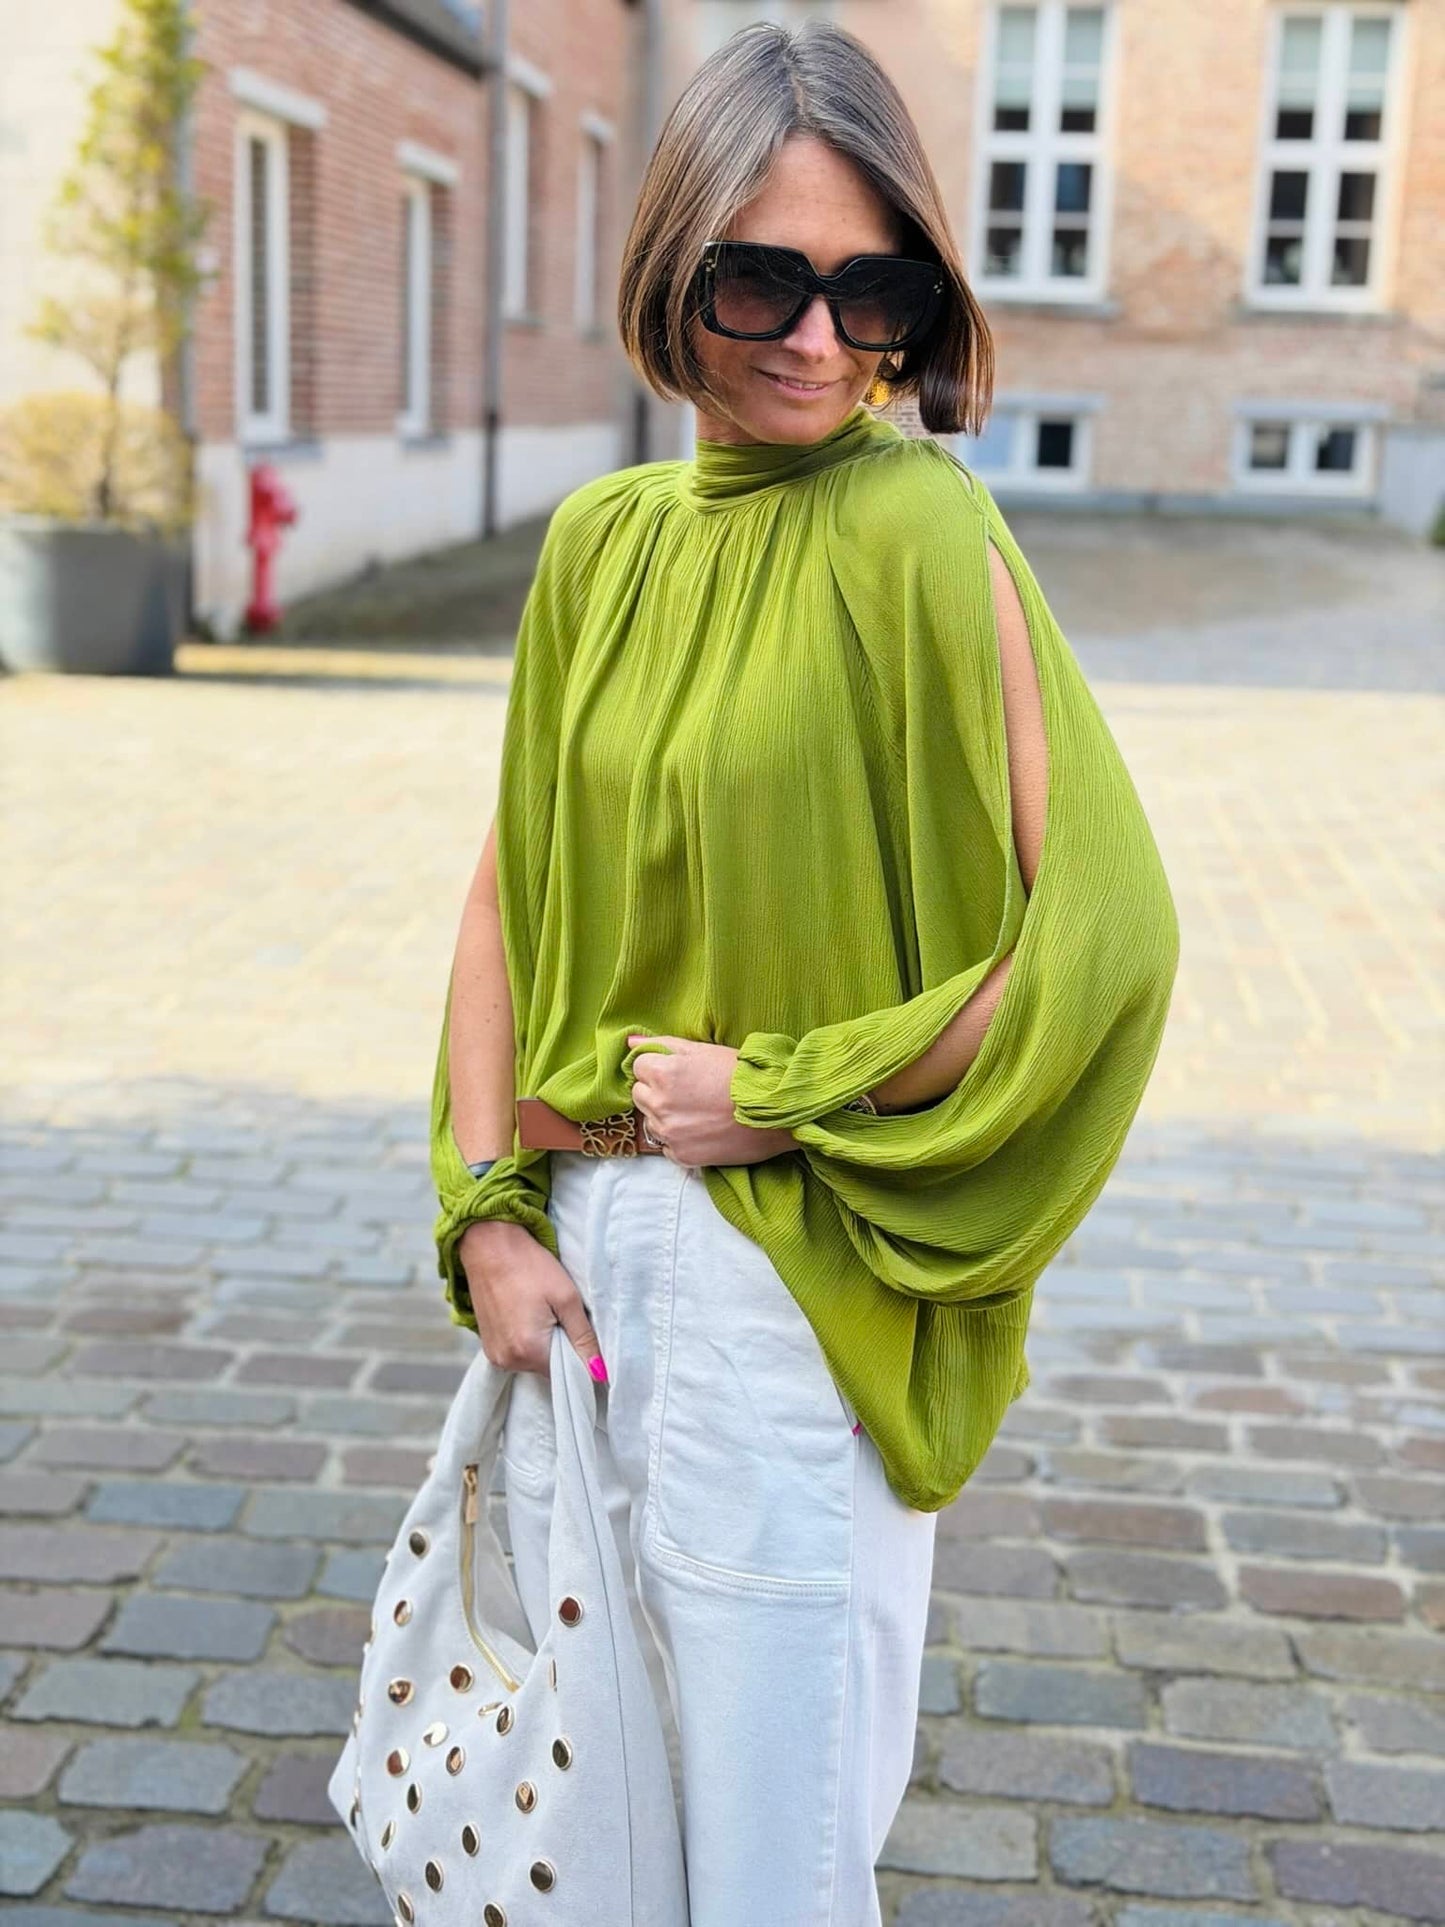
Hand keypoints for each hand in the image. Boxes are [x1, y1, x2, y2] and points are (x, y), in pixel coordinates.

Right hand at [457, 1219, 605, 1382]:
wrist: (488, 1244)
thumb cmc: (529, 1266)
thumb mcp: (566, 1298)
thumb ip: (584, 1338)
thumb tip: (600, 1372)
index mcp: (528, 1351)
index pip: (567, 1374)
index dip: (580, 1357)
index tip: (581, 1334)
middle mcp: (507, 1361)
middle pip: (549, 1368)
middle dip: (561, 1347)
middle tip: (560, 1314)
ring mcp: (494, 1355)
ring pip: (533, 1361)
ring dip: (543, 1343)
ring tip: (541, 1310)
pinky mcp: (487, 1345)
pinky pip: (517, 1353)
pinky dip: (527, 1339)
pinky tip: (526, 1312)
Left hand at [626, 1033, 794, 1166]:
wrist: (775, 1112)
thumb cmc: (743, 1075)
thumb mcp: (704, 1050)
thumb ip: (664, 1045)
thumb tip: (630, 1041)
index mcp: (663, 1074)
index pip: (638, 1067)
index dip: (659, 1067)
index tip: (680, 1072)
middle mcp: (660, 1105)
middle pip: (640, 1094)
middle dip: (657, 1091)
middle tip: (689, 1091)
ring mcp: (669, 1133)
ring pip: (652, 1121)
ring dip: (666, 1116)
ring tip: (698, 1112)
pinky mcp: (681, 1156)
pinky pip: (667, 1146)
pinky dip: (679, 1139)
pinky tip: (702, 1130)